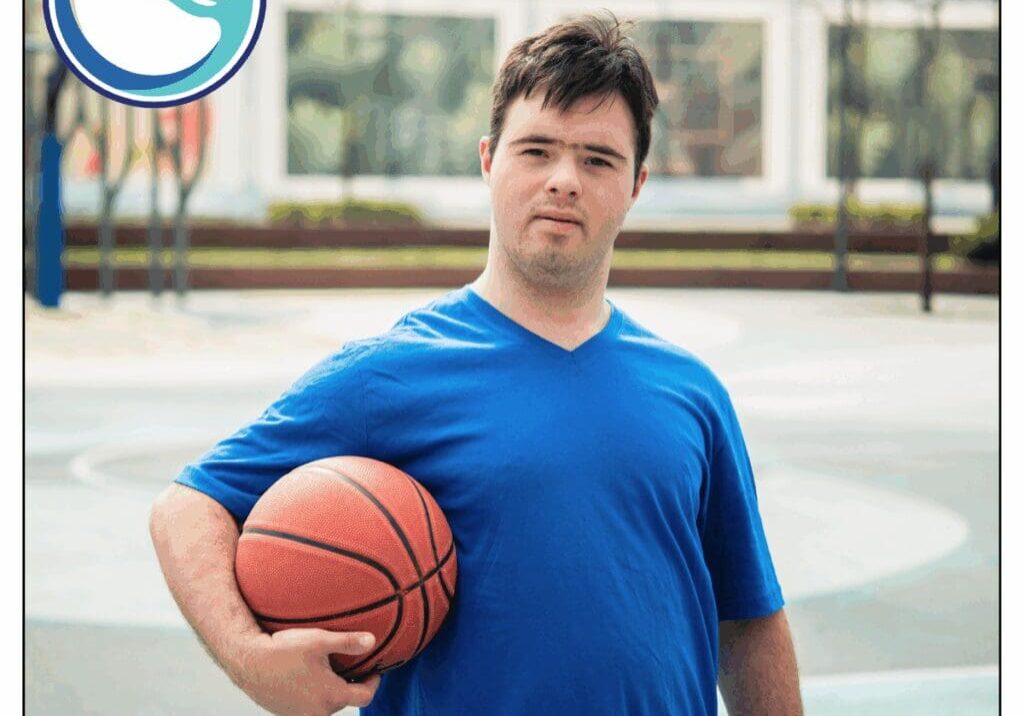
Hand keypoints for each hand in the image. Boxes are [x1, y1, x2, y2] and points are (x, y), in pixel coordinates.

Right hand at [228, 629, 381, 715]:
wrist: (248, 661)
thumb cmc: (283, 650)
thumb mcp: (319, 640)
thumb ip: (348, 642)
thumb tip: (372, 641)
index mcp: (331, 696)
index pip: (365, 697)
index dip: (374, 682)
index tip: (374, 669)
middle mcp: (318, 712)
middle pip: (344, 700)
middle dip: (349, 683)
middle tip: (349, 664)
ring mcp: (300, 715)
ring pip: (325, 704)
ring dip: (330, 689)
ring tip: (326, 669)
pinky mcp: (285, 713)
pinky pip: (307, 706)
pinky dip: (312, 694)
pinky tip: (305, 676)